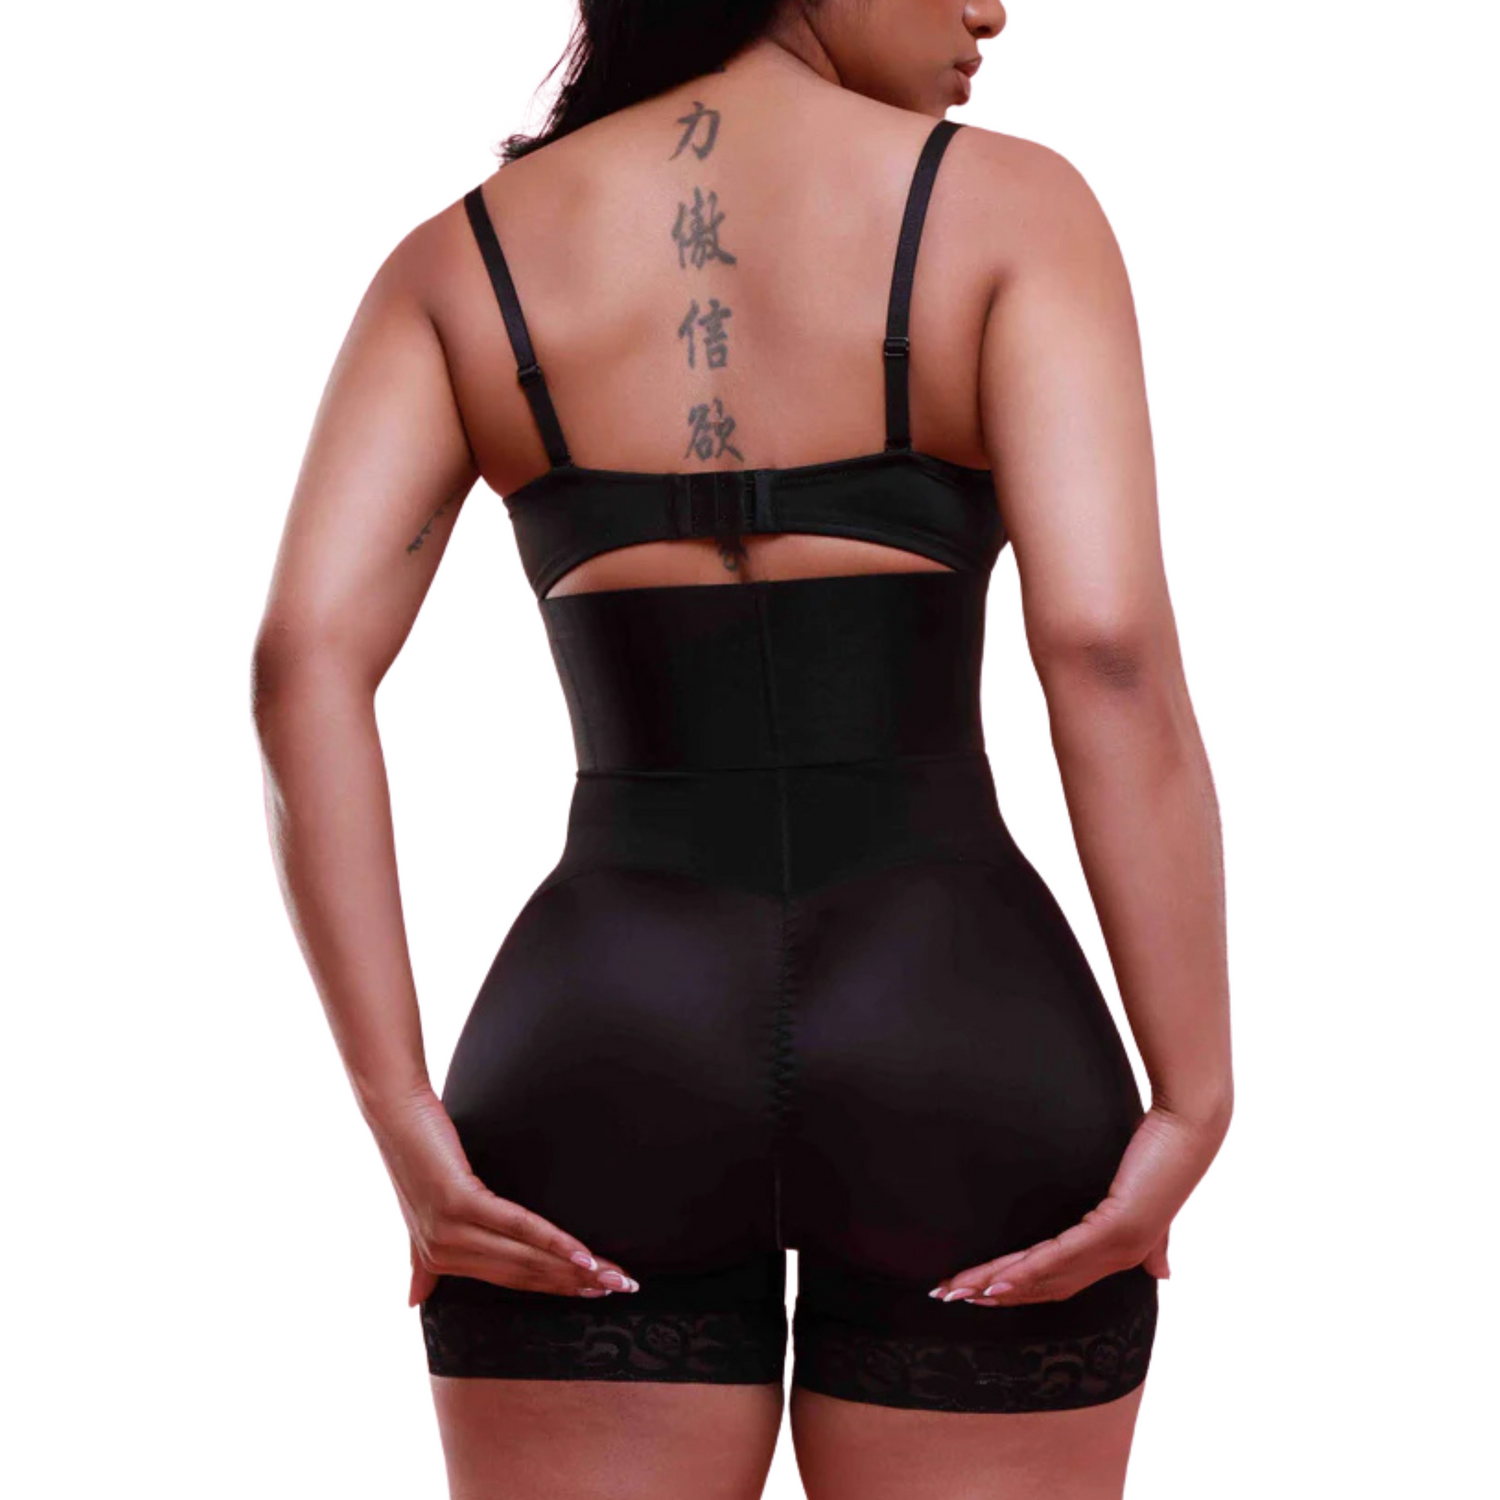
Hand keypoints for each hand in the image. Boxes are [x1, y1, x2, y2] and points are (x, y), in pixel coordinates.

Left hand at [365, 1085, 639, 1305]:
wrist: (396, 1113)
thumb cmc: (417, 1154)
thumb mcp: (419, 1215)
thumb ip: (420, 1261)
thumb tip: (411, 1302)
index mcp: (441, 1261)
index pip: (513, 1281)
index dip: (557, 1289)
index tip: (597, 1292)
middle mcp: (445, 1254)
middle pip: (526, 1274)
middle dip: (578, 1284)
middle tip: (622, 1288)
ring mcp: (451, 1231)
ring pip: (527, 1258)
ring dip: (578, 1269)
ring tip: (615, 1275)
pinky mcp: (460, 1203)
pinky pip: (518, 1227)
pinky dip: (556, 1242)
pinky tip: (584, 1254)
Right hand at [928, 1100, 1227, 1307]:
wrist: (1189, 1126)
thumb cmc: (1167, 1152)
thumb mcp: (1154, 1204)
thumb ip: (1156, 1242)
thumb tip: (1166, 1276)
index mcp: (1121, 1252)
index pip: (1058, 1280)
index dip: (1017, 1290)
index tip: (975, 1291)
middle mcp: (1118, 1257)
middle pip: (1044, 1285)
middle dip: (992, 1292)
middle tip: (948, 1295)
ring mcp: (1117, 1246)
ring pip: (1045, 1275)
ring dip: (996, 1284)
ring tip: (958, 1289)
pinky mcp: (1115, 1228)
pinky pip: (1061, 1255)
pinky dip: (1025, 1270)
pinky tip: (996, 1280)